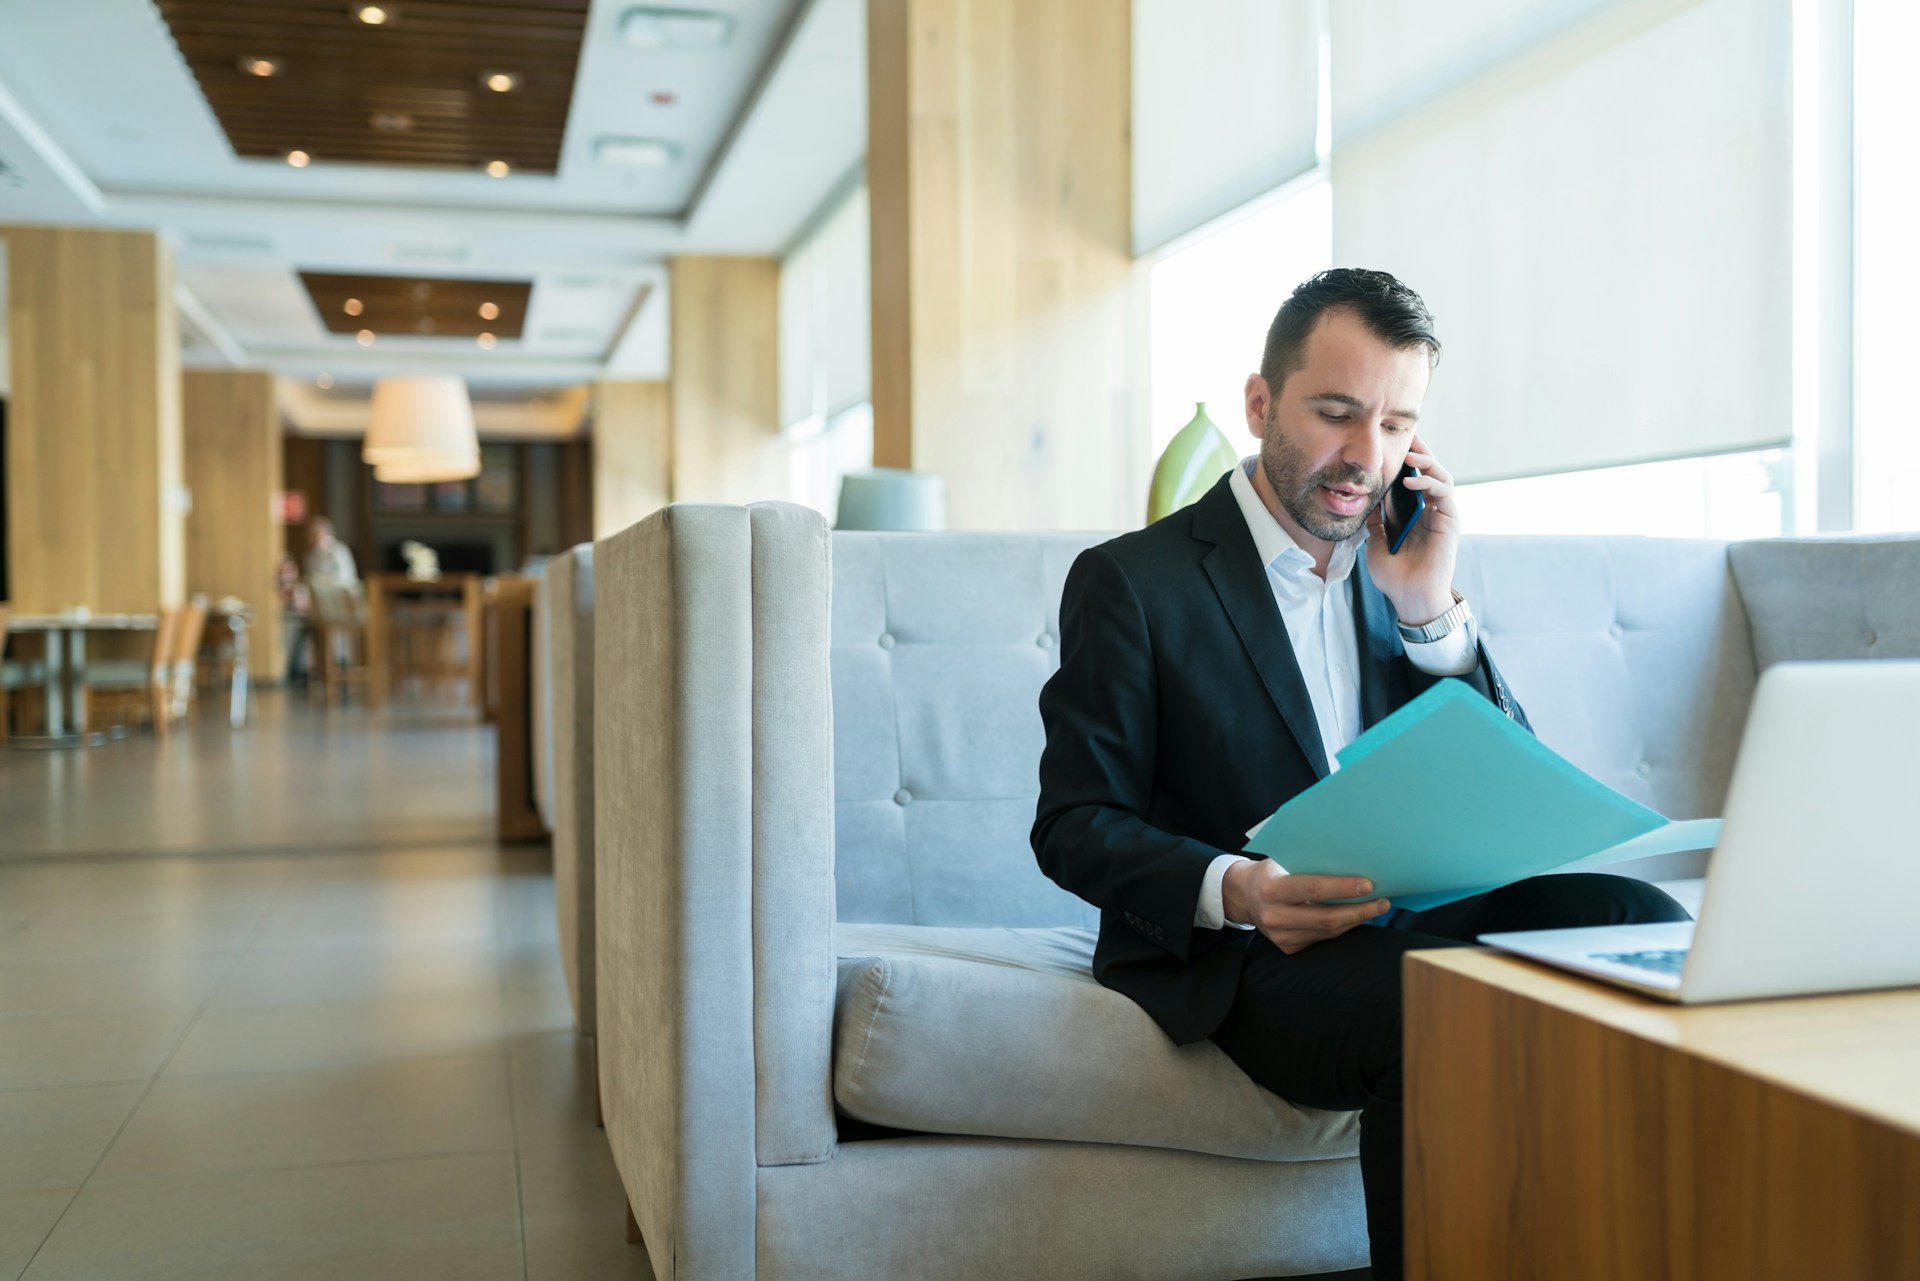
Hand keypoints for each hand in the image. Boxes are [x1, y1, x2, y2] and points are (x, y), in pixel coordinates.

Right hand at [1222, 860, 1390, 954]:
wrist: (1243, 896)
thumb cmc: (1271, 872)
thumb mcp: (1283, 861)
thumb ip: (1310, 863)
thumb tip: (1351, 860)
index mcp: (1272, 889)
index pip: (1313, 889)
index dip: (1343, 888)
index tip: (1369, 885)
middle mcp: (1274, 916)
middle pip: (1326, 918)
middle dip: (1359, 910)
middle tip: (1383, 902)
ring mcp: (1281, 936)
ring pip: (1328, 931)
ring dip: (1355, 920)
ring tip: (1376, 908)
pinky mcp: (1288, 947)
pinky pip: (1322, 938)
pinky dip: (1341, 927)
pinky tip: (1355, 917)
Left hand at [1364, 434, 1460, 625]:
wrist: (1409, 597)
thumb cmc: (1394, 575)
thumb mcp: (1375, 541)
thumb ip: (1374, 520)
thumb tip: (1365, 498)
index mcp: (1412, 513)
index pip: (1410, 478)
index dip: (1403, 460)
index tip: (1389, 443)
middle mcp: (1430, 510)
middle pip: (1428, 472)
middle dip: (1418, 452)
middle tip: (1404, 436)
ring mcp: (1442, 514)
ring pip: (1440, 477)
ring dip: (1426, 463)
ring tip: (1408, 456)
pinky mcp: (1451, 521)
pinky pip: (1444, 493)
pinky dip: (1430, 482)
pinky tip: (1411, 480)